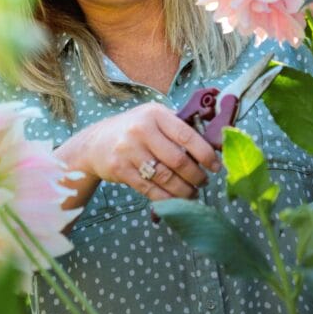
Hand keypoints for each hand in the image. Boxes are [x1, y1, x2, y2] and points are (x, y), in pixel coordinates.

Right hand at [76, 101, 221, 200]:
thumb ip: (179, 127)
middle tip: (204, 182)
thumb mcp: (154, 118)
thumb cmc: (134, 129)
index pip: (187, 135)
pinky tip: (176, 199)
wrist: (96, 142)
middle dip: (196, 176)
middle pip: (178, 160)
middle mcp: (141, 130)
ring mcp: (129, 150)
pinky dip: (167, 198)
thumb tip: (213, 144)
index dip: (205, 154)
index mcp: (155, 114)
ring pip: (165, 178)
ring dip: (184, 190)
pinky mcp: (120, 170)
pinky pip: (150, 190)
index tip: (216, 166)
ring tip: (193, 192)